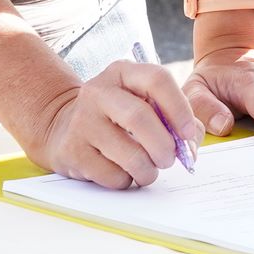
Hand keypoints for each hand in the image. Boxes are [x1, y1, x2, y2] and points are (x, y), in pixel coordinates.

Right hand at [32, 57, 202, 189]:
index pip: (157, 79)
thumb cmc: (117, 117)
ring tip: (148, 170)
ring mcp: (82, 121)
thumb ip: (173, 119)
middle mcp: (99, 91)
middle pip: (141, 118)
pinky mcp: (72, 150)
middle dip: (164, 146)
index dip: (179, 108)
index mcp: (122, 72)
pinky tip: (123, 173)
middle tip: (169, 159)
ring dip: (148, 170)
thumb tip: (190, 146)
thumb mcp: (142, 103)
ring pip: (128, 153)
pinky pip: (111, 175)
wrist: (64, 126)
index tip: (187, 134)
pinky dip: (126, 180)